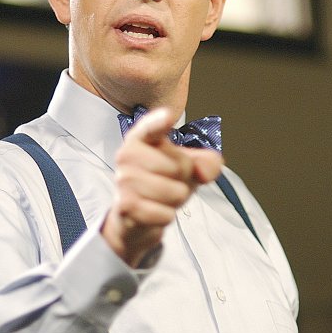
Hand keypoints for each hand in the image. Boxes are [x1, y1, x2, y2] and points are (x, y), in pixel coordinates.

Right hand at [101, 107, 222, 266]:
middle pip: (181, 166)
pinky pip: (166, 214)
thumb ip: (206, 163)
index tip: (168, 115)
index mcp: (141, 138)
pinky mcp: (126, 206)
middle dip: (185, 180)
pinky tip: (154, 211)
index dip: (159, 122)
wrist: (135, 217)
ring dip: (177, 200)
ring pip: (176, 192)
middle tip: (170, 183)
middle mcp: (127, 155)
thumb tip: (205, 172)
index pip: (150, 127)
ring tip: (162, 198)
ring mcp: (124, 181)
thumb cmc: (161, 183)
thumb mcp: (188, 168)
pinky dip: (166, 216)